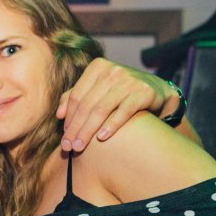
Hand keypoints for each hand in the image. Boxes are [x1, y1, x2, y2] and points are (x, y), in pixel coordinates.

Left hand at [56, 58, 177, 150]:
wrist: (157, 91)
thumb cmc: (121, 93)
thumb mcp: (99, 90)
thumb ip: (77, 97)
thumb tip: (59, 114)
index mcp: (97, 67)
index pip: (76, 97)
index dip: (68, 119)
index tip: (63, 139)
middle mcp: (112, 71)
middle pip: (86, 104)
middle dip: (75, 128)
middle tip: (68, 147)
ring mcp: (129, 80)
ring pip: (101, 109)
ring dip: (88, 130)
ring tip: (79, 147)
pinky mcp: (143, 92)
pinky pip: (124, 111)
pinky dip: (111, 125)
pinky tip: (101, 138)